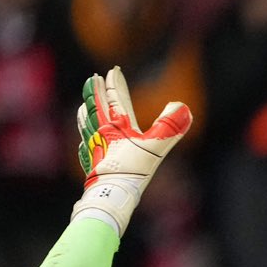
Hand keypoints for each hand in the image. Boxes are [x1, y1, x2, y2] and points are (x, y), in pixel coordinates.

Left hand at [72, 66, 191, 232]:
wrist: (111, 195)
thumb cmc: (133, 171)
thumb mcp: (156, 147)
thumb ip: (170, 127)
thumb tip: (183, 107)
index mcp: (117, 125)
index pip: (114, 99)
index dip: (114, 83)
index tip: (113, 70)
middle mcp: (102, 133)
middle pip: (96, 107)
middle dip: (95, 92)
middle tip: (92, 79)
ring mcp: (95, 148)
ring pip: (87, 124)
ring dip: (86, 111)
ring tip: (83, 105)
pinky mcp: (92, 163)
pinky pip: (85, 145)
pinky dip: (84, 137)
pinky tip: (83, 141)